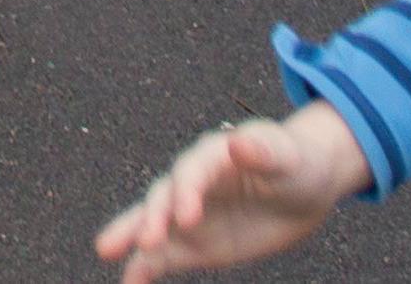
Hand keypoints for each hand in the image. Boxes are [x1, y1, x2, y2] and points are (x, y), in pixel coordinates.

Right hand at [91, 104, 372, 278]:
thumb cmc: (295, 162)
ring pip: (152, 224)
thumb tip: (237, 141)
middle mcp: (191, 183)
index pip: (193, 171)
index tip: (188, 217)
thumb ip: (264, 150)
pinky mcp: (194, 243)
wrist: (303, 188)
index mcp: (212, 155)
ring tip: (107, 249)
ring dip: (132, 235)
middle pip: (164, 196)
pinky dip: (143, 269)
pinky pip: (163, 257)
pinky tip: (128, 282)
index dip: (188, 192)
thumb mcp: (287, 155)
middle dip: (153, 216)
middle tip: (147, 240)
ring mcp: (189, 214)